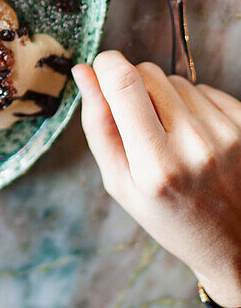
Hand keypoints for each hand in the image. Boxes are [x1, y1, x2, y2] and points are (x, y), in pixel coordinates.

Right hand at [73, 52, 240, 307]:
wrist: (233, 241)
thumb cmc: (169, 216)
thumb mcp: (120, 184)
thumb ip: (98, 126)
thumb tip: (82, 72)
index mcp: (155, 166)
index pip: (123, 83)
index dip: (106, 65)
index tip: (99, 72)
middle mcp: (194, 145)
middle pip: (148, 73)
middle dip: (133, 86)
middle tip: (138, 124)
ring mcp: (226, 133)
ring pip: (176, 80)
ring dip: (165, 99)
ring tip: (171, 138)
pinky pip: (205, 88)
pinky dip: (193, 105)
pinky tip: (195, 137)